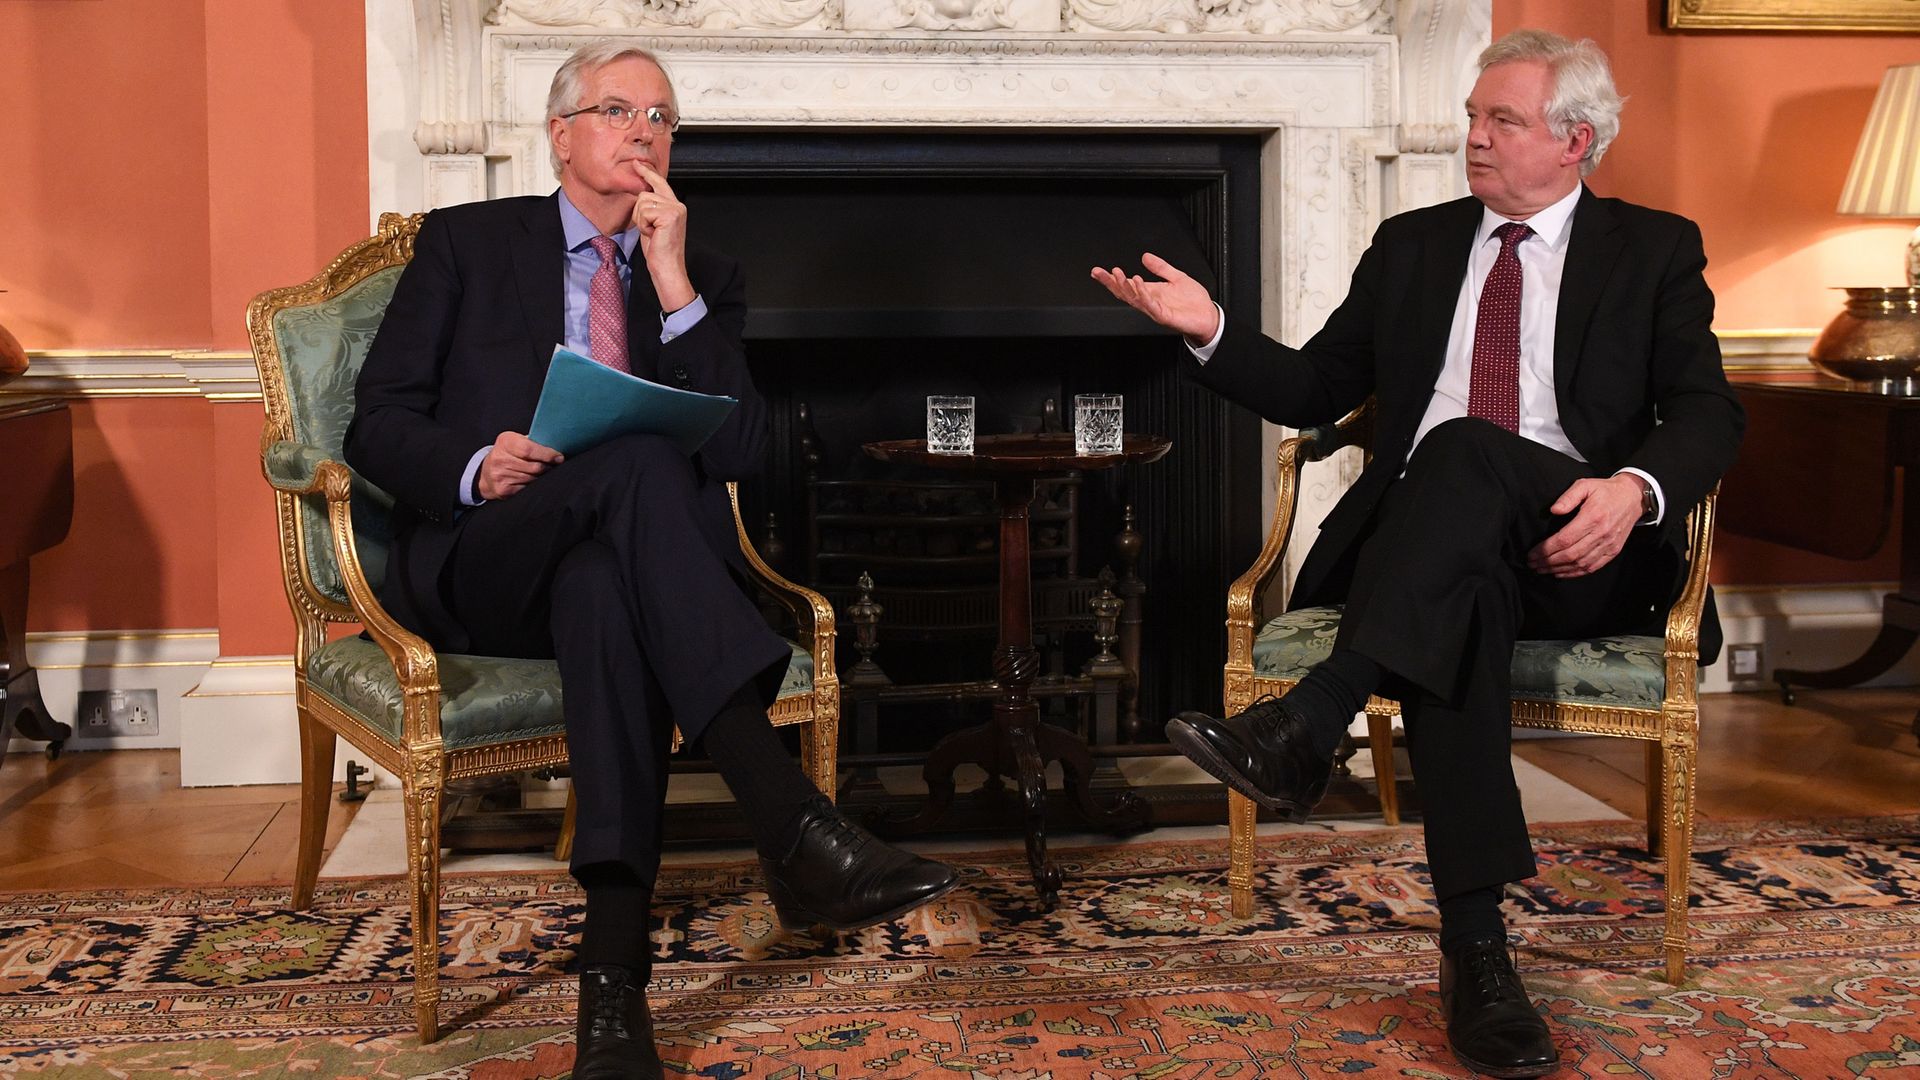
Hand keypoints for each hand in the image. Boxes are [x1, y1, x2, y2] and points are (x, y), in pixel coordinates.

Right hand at [477, 431, 562, 501]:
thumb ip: (533, 442)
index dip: (547, 454)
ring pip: (533, 479)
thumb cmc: (508, 453)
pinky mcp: (503, 490)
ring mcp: (500, 475)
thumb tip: (557, 446)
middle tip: (553, 465)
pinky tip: (531, 480)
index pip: (529, 449)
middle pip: (534, 467)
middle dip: (548, 467)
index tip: (559, 458)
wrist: (487, 472)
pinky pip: (527, 488)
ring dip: (542, 476)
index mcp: (505, 442)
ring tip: (541, 472)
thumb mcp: (517, 441)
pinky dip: (533, 485)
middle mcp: (500, 458)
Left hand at [631, 163, 694, 311]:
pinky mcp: (670, 215)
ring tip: (652, 233)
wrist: (667, 267)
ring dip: (641, 220)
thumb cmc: (658, 250)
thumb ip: (651, 207)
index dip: (647, 173)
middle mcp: (677, 205)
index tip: (637, 164)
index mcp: (675, 206)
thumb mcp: (652, 224)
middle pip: (645, 193)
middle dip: (639, 213)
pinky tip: (653, 235)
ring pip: (642, 202)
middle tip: (649, 230)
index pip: (659, 183)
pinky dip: (643, 225)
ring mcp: (675, 209)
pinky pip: (644, 212)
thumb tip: (641, 192)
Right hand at [1090, 253, 1220, 344]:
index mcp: (1151, 292)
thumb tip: (1145, 256)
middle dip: (1111, 283)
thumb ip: (1161, 267)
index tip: (1098, 271)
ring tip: (1118, 275)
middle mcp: (1150, 301)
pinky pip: (1150, 305)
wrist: (1209, 317)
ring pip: (1134, 299)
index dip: (1111, 279)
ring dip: (1125, 287)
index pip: (1127, 285)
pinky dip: (1143, 294)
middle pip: (1125, 293)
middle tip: (1101, 273)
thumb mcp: (1177, 277)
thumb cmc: (1194, 302)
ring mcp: (1156, 309)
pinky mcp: (1165, 316)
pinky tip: (1138, 283)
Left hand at [1527, 474, 1643, 577]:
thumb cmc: (1605, 491)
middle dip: (1548, 562)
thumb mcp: (1585, 485)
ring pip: (1580, 564)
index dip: (1546, 549)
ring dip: (1558, 569)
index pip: (1564, 540)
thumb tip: (1553, 511)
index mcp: (1592, 517)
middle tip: (1532, 564)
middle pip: (1570, 555)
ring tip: (1542, 569)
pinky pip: (1592, 567)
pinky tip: (1561, 573)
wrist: (1633, 497)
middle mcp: (1601, 534)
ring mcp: (1609, 544)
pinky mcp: (1613, 551)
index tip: (1532, 553)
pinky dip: (1575, 573)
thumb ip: (1568, 497)